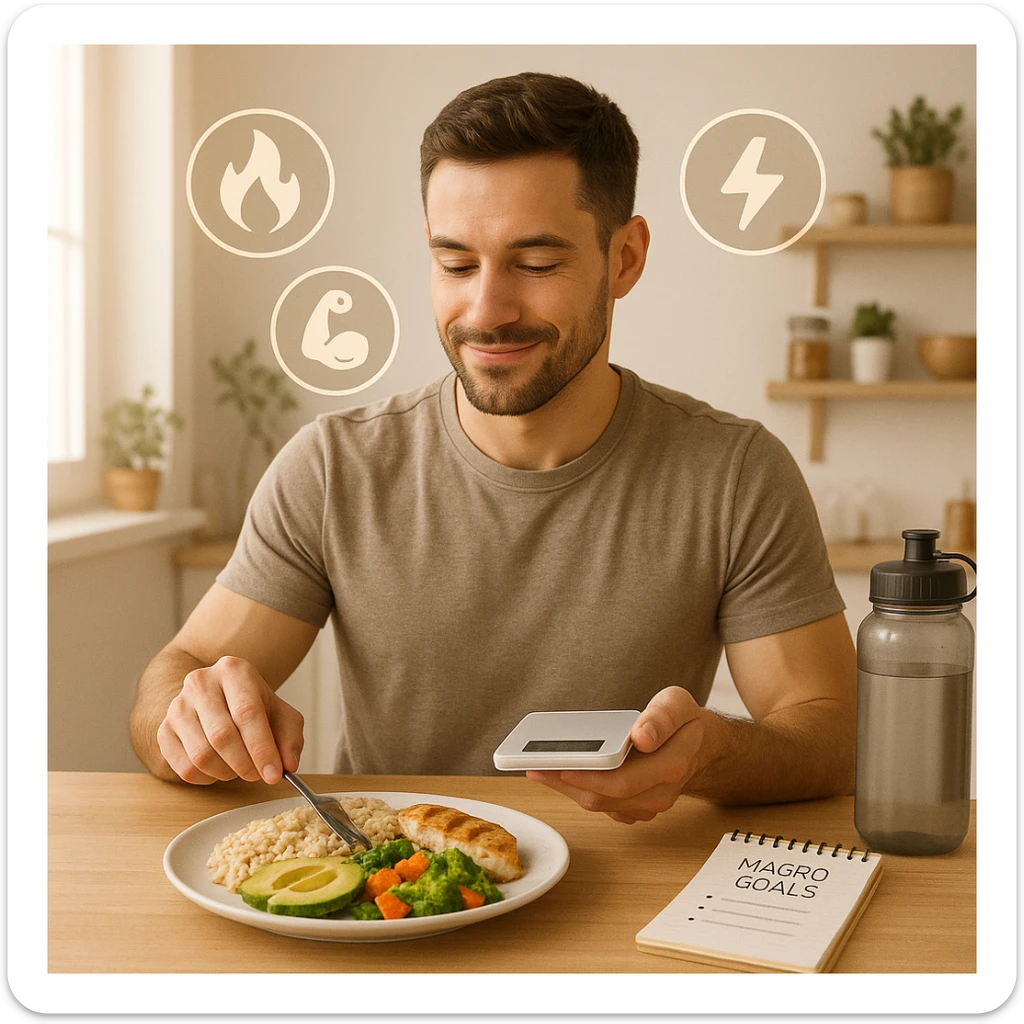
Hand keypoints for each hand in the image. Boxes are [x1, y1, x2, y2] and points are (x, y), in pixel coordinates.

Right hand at [156, 656, 303, 785]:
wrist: (218, 698)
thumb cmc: (253, 707)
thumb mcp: (281, 714)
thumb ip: (290, 737)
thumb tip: (288, 765)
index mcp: (234, 670)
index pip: (247, 713)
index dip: (262, 748)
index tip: (274, 774)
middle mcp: (201, 682)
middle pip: (222, 735)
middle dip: (245, 764)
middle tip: (258, 776)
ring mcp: (178, 706)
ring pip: (201, 755)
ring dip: (227, 772)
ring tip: (240, 768)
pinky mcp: (164, 730)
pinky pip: (185, 768)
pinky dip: (207, 778)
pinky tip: (220, 768)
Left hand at [525, 687, 706, 823]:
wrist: (704, 748)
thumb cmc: (686, 723)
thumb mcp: (679, 704)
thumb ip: (662, 717)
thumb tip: (642, 736)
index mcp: (670, 767)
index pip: (622, 782)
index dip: (587, 777)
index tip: (559, 765)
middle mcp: (659, 793)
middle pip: (603, 798)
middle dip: (565, 783)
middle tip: (534, 766)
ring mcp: (648, 804)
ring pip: (600, 805)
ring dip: (568, 790)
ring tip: (539, 768)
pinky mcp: (637, 807)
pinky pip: (603, 805)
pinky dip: (580, 791)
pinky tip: (561, 775)